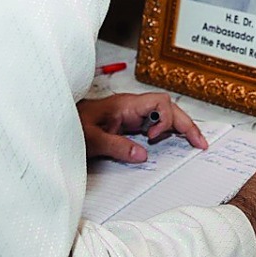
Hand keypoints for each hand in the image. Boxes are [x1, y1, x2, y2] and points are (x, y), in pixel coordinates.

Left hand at [76, 93, 207, 162]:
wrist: (54, 123)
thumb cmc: (70, 126)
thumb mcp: (91, 139)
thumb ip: (116, 146)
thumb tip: (143, 154)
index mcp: (126, 105)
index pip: (159, 102)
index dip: (163, 120)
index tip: (152, 139)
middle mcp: (132, 107)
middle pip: (168, 107)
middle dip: (186, 123)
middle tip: (200, 143)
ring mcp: (131, 114)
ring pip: (164, 114)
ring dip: (179, 126)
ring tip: (194, 142)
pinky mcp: (128, 123)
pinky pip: (153, 124)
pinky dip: (166, 131)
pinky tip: (172, 142)